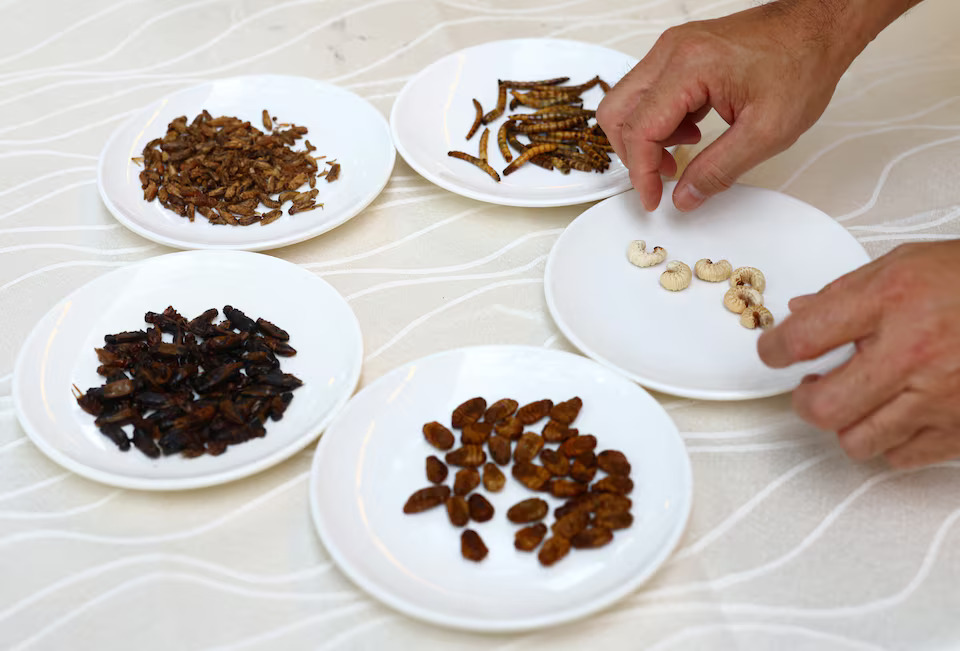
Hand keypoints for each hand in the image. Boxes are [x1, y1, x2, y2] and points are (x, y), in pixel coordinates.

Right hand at [596, 3, 859, 211]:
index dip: (641, 172)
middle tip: (662, 178)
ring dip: (646, 137)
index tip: (653, 199)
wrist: (819, 27)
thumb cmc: (801, 65)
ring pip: (629, 102)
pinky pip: (648, 92)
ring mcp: (672, 49)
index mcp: (689, 67)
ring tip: (685, 152)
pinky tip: (692, 131)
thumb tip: (684, 197)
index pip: (640, 129)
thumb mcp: (766, 133)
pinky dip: (659, 121)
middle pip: (618, 112)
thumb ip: (718, 170)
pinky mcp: (679, 53)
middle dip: (633, 154)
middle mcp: (671, 52)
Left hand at [757, 241, 959, 468]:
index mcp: (891, 302)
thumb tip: (801, 313)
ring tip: (860, 398)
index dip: (773, 349)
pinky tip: (899, 413)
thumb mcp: (903, 265)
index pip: (802, 338)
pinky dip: (891, 440)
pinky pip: (902, 457)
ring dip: (848, 422)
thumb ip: (845, 293)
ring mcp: (940, 398)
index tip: (773, 352)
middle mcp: (912, 354)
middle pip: (823, 408)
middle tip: (814, 385)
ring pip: (857, 441)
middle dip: (807, 400)